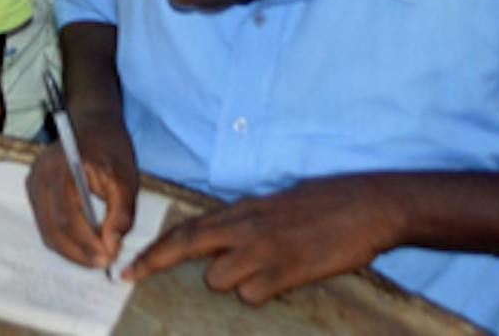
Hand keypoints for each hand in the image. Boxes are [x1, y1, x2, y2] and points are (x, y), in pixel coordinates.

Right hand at [26, 115, 139, 269]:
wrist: (93, 121)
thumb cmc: (110, 146)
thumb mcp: (126, 178)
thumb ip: (121, 214)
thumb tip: (111, 247)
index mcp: (61, 169)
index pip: (67, 217)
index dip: (86, 244)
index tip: (108, 259)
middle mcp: (39, 176)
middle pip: (51, 229)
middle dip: (78, 253)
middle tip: (103, 263)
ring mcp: (33, 183)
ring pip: (46, 230)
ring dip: (70, 249)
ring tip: (96, 255)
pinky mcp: (35, 190)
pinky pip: (46, 222)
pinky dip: (64, 238)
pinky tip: (85, 242)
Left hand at [124, 175, 404, 302]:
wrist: (369, 205)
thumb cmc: (326, 203)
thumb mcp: (277, 204)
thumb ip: (247, 221)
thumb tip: (224, 239)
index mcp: (244, 208)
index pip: (188, 227)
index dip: (156, 246)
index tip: (130, 264)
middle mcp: (247, 226)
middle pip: (186, 245)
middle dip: (155, 262)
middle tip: (131, 276)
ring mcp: (265, 249)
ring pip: (218, 279)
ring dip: (231, 284)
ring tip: (262, 274)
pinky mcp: (287, 270)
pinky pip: (253, 295)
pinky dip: (261, 295)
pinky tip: (283, 282)